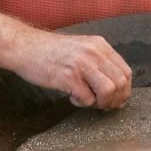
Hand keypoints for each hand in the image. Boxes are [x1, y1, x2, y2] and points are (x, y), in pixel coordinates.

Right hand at [11, 29, 132, 108]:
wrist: (25, 47)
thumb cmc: (51, 51)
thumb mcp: (82, 48)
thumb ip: (98, 62)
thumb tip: (115, 88)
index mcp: (100, 45)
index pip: (125, 71)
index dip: (124, 90)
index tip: (116, 100)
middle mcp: (94, 52)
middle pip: (120, 83)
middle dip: (115, 100)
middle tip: (103, 105)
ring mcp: (81, 64)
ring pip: (108, 91)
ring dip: (101, 103)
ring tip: (89, 101)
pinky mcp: (68, 77)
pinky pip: (87, 99)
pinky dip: (81, 103)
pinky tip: (71, 97)